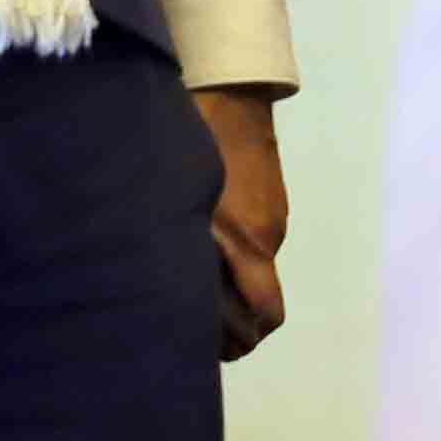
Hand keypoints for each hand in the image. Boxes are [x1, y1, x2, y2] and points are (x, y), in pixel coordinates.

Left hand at [197, 84, 291, 355]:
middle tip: (199, 330)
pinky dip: (234, 256)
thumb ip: (173, 251)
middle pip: (266, 310)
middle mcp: (263, 239)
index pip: (261, 316)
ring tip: (187, 275)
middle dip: (239, 330)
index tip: (206, 348)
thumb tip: (168, 297)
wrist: (230, 93)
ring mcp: (272, 221)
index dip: (237, 342)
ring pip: (254, 275)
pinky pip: (255, 245)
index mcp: (243, 243)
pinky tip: (203, 237)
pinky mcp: (273, 204)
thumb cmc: (189, 146)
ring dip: (230, 287)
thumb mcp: (170, 201)